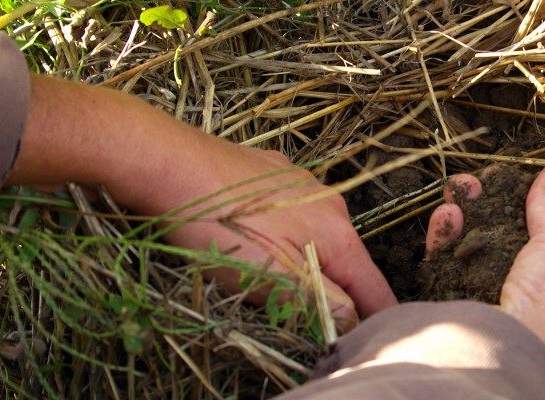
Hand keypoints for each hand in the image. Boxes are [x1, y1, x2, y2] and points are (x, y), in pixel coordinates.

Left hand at [144, 142, 397, 330]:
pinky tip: (255, 234)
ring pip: (319, 236)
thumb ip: (318, 302)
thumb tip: (353, 321)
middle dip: (337, 293)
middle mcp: (331, 205)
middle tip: (308, 319)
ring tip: (276, 277)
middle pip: (348, 263)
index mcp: (338, 235)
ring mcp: (304, 184)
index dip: (376, 320)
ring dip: (309, 262)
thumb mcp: (270, 277)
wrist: (169, 162)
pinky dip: (287, 232)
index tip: (367, 343)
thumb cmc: (218, 224)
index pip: (375, 289)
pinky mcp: (275, 172)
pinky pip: (294, 212)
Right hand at [424, 159, 544, 383]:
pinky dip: (448, 238)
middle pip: (521, 244)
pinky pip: (451, 267)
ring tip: (463, 184)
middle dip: (503, 206)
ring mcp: (500, 309)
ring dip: (472, 213)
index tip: (543, 187)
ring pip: (482, 250)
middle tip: (490, 177)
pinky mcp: (460, 310)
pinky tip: (448, 213)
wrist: (502, 354)